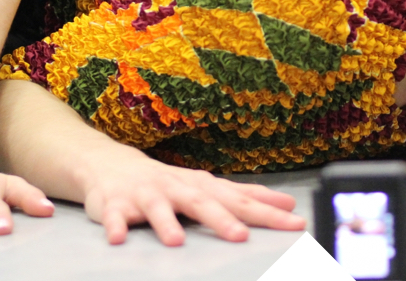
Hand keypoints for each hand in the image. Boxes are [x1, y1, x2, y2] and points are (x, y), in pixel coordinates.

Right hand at [80, 147, 305, 245]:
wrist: (112, 165)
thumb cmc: (169, 183)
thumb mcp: (208, 188)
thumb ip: (245, 198)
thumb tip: (288, 206)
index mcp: (202, 186)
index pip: (239, 199)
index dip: (266, 211)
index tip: (293, 223)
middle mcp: (177, 187)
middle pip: (201, 202)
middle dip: (220, 219)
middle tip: (240, 236)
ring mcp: (145, 194)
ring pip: (157, 207)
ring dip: (166, 223)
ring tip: (176, 241)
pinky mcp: (115, 203)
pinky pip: (114, 216)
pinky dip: (116, 225)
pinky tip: (119, 238)